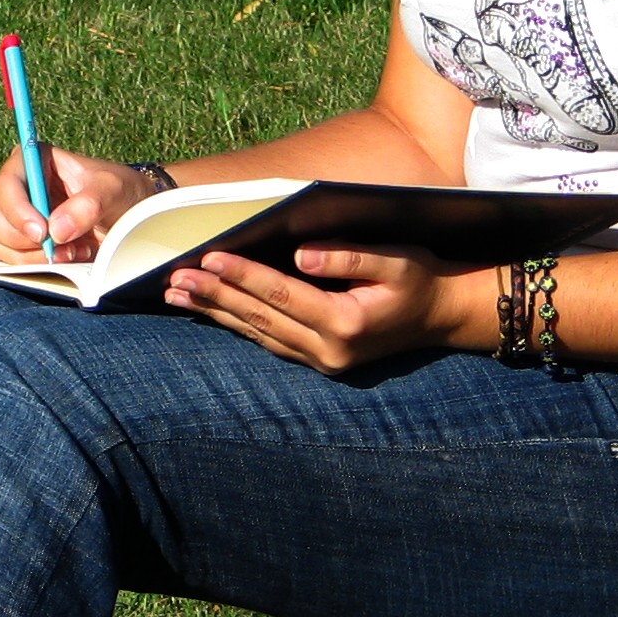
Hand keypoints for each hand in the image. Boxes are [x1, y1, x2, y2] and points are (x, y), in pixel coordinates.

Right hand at [0, 145, 157, 263]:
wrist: (126, 216)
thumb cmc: (118, 192)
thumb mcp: (113, 190)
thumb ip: (89, 205)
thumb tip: (56, 230)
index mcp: (33, 161)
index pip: (6, 183)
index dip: (17, 209)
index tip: (42, 232)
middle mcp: (16, 187)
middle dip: (18, 237)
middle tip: (53, 248)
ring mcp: (12, 216)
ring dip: (30, 256)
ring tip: (70, 252)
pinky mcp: (17, 242)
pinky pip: (8, 260)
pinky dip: (35, 266)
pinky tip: (66, 258)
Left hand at [166, 243, 497, 371]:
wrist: (443, 316)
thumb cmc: (419, 278)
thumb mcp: (395, 257)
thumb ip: (349, 256)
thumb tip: (301, 254)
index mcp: (346, 323)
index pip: (282, 294)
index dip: (242, 275)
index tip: (208, 257)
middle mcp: (330, 350)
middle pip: (260, 318)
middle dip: (215, 296)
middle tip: (174, 280)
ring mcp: (324, 362)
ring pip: (258, 334)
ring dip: (216, 314)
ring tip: (178, 297)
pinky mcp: (320, 362)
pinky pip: (269, 342)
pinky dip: (238, 325)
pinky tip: (212, 311)